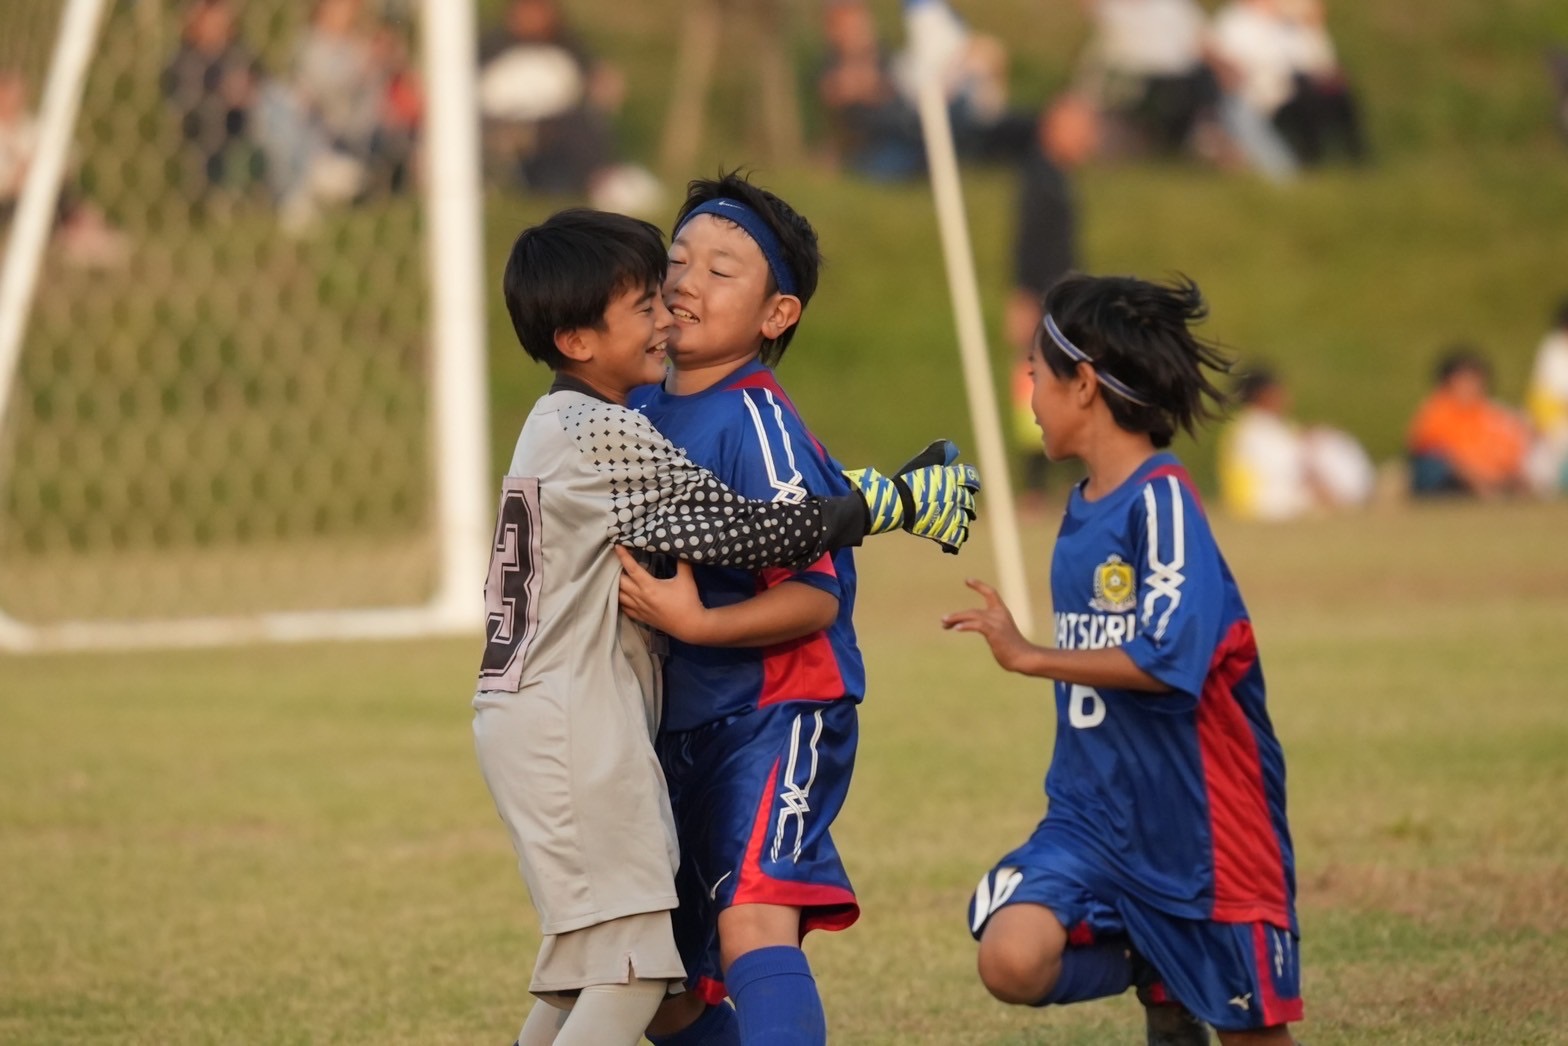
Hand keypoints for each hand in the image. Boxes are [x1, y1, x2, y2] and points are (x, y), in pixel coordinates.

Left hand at [615, 547, 708, 642]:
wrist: (690, 626)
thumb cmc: (688, 602)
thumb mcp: (686, 580)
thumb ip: (682, 563)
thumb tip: (680, 548)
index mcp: (649, 587)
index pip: (632, 568)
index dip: (623, 556)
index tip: (617, 546)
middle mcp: (641, 598)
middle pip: (620, 582)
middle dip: (616, 570)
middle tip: (617, 561)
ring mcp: (639, 609)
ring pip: (618, 596)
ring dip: (616, 586)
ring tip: (617, 576)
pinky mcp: (641, 617)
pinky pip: (624, 608)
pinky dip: (620, 600)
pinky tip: (622, 595)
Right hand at [843, 439, 980, 552]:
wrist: (897, 503)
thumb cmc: (907, 480)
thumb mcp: (923, 461)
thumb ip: (938, 453)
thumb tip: (953, 448)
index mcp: (952, 479)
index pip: (971, 478)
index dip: (971, 482)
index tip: (970, 486)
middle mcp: (956, 496)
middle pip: (969, 502)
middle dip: (967, 505)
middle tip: (965, 508)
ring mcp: (951, 515)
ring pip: (965, 521)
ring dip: (962, 523)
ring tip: (959, 526)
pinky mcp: (944, 531)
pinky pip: (956, 539)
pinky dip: (954, 543)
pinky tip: (951, 545)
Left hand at [941, 578, 1034, 672]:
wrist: (1024, 657)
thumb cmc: (1011, 649)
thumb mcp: (1000, 634)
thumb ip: (988, 628)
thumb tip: (973, 630)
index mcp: (1002, 612)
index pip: (991, 593)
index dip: (979, 586)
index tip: (967, 580)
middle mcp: (999, 615)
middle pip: (973, 611)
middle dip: (957, 615)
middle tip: (943, 620)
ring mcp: (997, 623)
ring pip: (972, 616)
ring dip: (956, 619)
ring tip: (944, 623)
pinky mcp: (995, 632)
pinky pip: (978, 625)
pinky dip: (966, 625)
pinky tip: (956, 628)